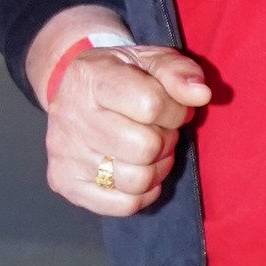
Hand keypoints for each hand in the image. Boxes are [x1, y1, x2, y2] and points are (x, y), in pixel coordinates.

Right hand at [27, 11, 210, 213]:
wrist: (76, 92)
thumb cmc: (122, 76)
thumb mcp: (151, 60)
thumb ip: (178, 72)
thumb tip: (200, 94)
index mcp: (91, 77)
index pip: (150, 105)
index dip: (175, 111)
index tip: (172, 108)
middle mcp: (70, 115)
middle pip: (145, 147)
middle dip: (165, 140)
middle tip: (159, 130)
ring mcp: (64, 152)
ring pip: (137, 180)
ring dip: (156, 168)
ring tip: (150, 151)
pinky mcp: (65, 182)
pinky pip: (123, 205)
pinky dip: (142, 194)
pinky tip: (138, 171)